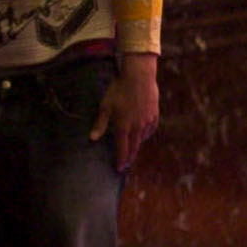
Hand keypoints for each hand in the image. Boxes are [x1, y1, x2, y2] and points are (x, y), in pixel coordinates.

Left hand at [92, 56, 159, 172]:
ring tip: (133, 149)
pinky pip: (151, 129)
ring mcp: (147, 121)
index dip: (120, 160)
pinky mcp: (154, 115)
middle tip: (126, 164)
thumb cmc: (118, 90)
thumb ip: (100, 123)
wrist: (139, 77)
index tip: (119, 168)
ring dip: (137, 145)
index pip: (122, 148)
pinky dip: (146, 134)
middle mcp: (136, 127)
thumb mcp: (105, 106)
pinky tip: (144, 135)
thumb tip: (92, 139)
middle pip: (134, 147)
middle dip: (129, 157)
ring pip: (142, 138)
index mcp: (123, 126)